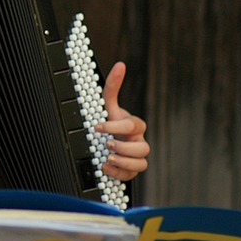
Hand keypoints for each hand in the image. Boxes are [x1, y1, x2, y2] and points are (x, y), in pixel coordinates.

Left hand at [94, 62, 148, 181]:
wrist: (106, 140)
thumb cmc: (110, 121)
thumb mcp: (108, 105)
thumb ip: (113, 86)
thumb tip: (120, 64)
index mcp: (134, 125)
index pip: (134, 125)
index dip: (116, 126)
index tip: (98, 126)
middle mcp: (138, 141)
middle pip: (143, 147)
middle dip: (124, 146)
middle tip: (106, 143)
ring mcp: (136, 157)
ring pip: (142, 163)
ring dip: (124, 161)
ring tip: (108, 156)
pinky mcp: (131, 170)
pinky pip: (132, 176)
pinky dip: (118, 173)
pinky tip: (105, 166)